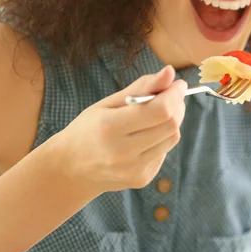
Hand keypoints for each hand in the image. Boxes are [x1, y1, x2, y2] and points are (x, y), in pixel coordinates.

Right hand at [54, 65, 185, 192]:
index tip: (179, 84)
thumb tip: (170, 73)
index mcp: (109, 127)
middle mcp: (123, 152)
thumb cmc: (89, 129)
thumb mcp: (108, 104)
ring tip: (154, 116)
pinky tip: (144, 138)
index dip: (174, 95)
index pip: (159, 110)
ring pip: (172, 138)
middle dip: (177, 106)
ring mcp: (134, 169)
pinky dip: (161, 139)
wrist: (72, 169)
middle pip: (171, 125)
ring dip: (171, 122)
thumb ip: (141, 88)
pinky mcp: (142, 178)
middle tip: (171, 96)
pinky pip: (164, 152)